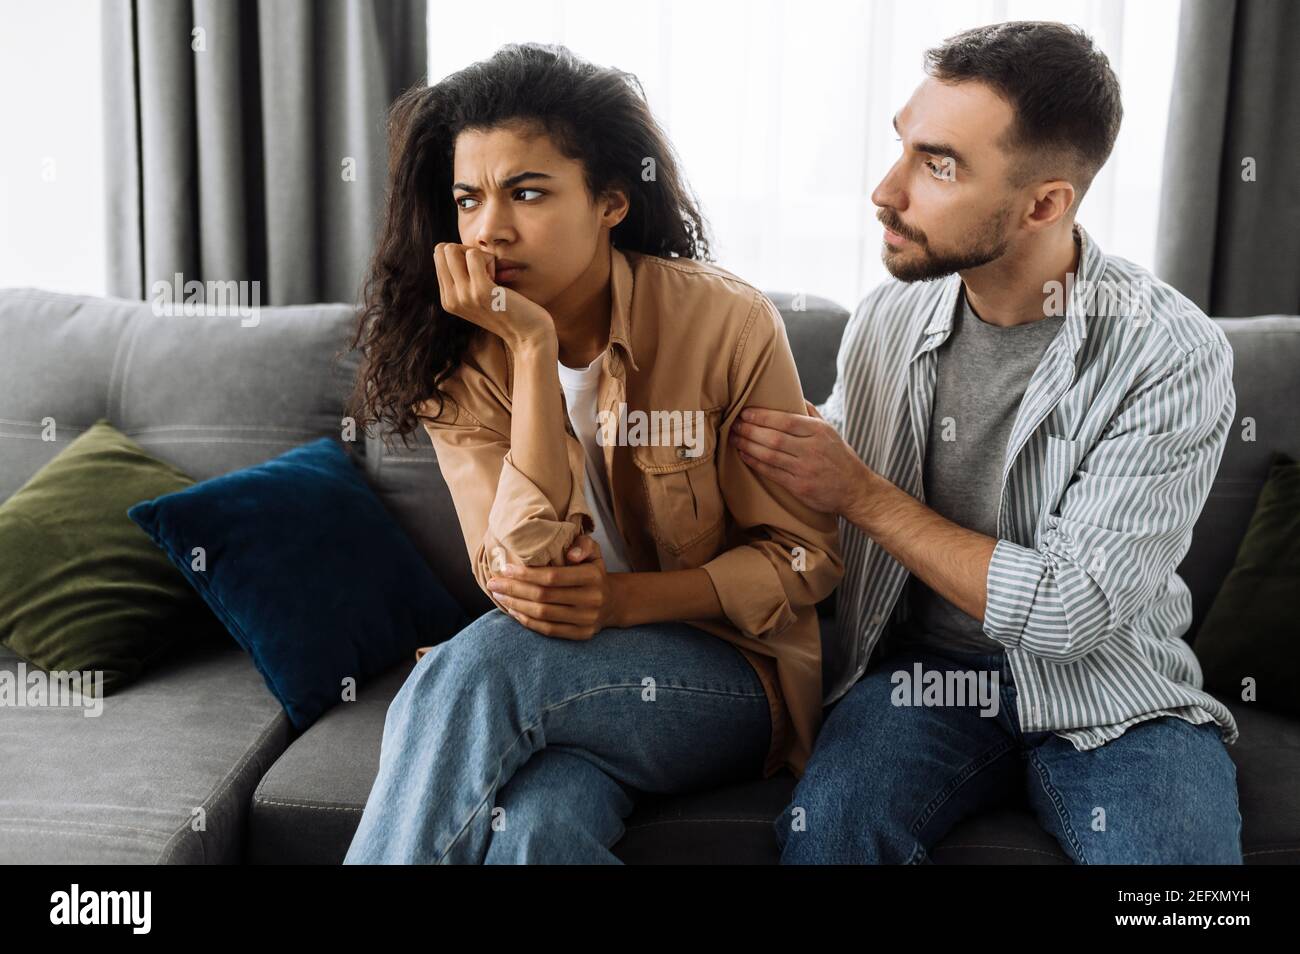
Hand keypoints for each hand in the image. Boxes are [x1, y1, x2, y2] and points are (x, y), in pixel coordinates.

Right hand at [433, 242, 554, 350]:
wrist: (529, 336)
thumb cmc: (510, 310)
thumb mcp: (479, 296)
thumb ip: (464, 279)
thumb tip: (452, 248)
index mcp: (448, 300)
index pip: (439, 256)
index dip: (462, 255)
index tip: (480, 273)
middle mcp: (451, 299)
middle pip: (443, 250)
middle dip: (466, 251)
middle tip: (487, 271)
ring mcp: (463, 296)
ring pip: (453, 250)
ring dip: (478, 256)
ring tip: (493, 275)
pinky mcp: (480, 291)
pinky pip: (474, 255)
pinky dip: (490, 259)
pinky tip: (499, 278)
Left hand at [485, 534, 618, 638]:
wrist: (612, 602)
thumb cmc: (593, 571)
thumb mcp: (593, 551)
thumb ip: (583, 544)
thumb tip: (570, 555)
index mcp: (593, 577)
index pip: (553, 577)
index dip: (526, 574)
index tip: (506, 569)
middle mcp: (592, 600)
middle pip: (544, 596)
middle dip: (514, 589)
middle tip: (494, 583)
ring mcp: (587, 620)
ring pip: (543, 614)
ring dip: (516, 605)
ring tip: (499, 595)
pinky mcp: (581, 634)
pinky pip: (548, 630)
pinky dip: (527, 621)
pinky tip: (513, 611)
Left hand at [729, 399, 871, 516]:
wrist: (856, 490)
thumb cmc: (840, 458)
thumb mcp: (831, 431)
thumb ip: (811, 414)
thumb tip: (792, 395)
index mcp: (819, 432)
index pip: (786, 420)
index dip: (762, 416)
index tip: (745, 413)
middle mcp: (812, 449)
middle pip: (774, 437)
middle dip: (749, 430)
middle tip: (733, 425)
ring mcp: (805, 469)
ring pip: (769, 455)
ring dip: (747, 446)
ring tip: (733, 438)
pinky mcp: (799, 487)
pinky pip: (771, 472)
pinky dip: (755, 463)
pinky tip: (744, 455)